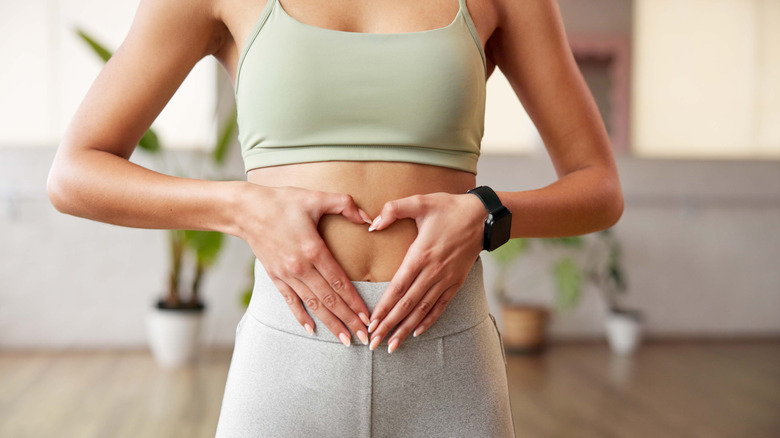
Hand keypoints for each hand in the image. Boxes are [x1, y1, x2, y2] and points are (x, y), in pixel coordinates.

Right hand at [236, 183, 373, 346]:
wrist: (245, 209)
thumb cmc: (282, 201)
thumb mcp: (316, 197)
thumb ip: (345, 205)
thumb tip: (369, 218)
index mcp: (314, 250)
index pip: (340, 283)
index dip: (355, 302)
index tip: (368, 317)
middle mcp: (301, 268)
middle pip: (329, 300)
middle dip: (348, 320)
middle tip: (364, 337)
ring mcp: (286, 275)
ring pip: (313, 305)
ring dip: (330, 324)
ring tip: (344, 340)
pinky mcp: (275, 277)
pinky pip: (290, 301)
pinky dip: (301, 317)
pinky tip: (312, 330)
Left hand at [365, 192, 486, 352]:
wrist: (484, 216)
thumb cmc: (449, 207)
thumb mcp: (420, 201)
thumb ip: (393, 209)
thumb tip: (372, 225)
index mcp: (420, 255)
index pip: (397, 288)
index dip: (383, 308)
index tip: (371, 323)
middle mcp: (433, 272)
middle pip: (407, 305)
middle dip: (389, 326)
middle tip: (374, 343)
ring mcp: (446, 280)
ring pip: (422, 310)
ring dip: (406, 329)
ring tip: (392, 346)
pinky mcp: (456, 282)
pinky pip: (440, 306)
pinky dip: (428, 321)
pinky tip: (417, 332)